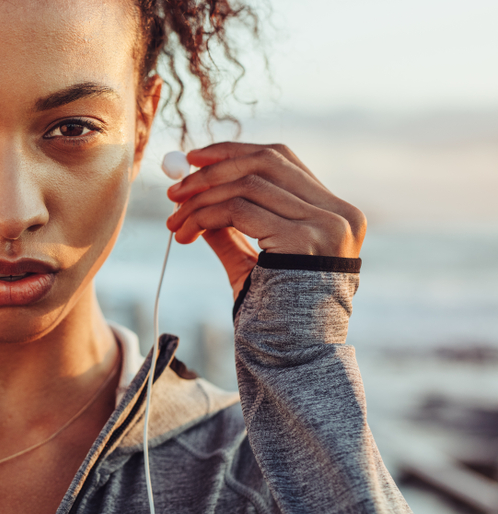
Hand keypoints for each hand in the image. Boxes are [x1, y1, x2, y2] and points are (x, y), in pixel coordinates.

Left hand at [165, 142, 365, 298]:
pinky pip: (239, 210)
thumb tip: (193, 197)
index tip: (192, 159)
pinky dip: (204, 215)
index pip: (280, 159)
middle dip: (211, 170)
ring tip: (173, 221)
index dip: (233, 152)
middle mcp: (341, 215)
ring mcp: (326, 227)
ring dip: (199, 199)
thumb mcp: (252, 261)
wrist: (292, 360)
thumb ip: (231, 227)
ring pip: (247, 185)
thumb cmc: (275, 317)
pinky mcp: (303, 241)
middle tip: (174, 190)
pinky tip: (186, 233)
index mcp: (338, 214)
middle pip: (265, 162)